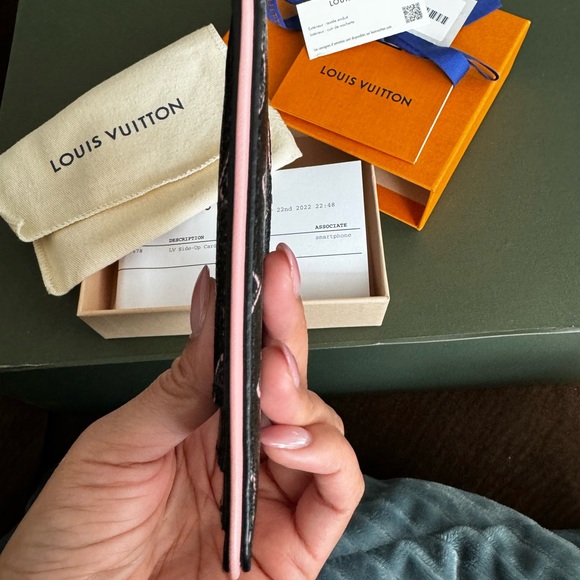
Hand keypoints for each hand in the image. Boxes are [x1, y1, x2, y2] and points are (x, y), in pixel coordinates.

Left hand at [0, 244, 363, 578]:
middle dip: (288, 334)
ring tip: (272, 385)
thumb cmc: (76, 535)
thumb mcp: (120, 446)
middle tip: (275, 296)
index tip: (267, 267)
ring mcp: (273, 495)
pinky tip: (288, 441)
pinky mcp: (295, 546)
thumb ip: (180, 384)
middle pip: (290, 384)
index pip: (247, 359)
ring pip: (325, 428)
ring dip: (306, 398)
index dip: (263, 311)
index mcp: (204, 423)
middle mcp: (244, 453)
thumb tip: (213, 307)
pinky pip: (337, 492)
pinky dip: (326, 457)